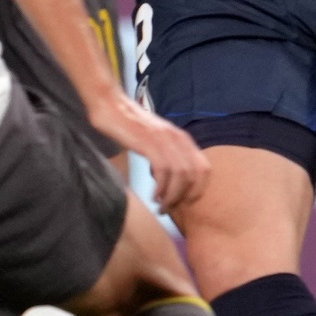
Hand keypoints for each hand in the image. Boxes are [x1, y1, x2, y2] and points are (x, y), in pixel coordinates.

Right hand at [89, 95, 210, 209]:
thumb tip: (172, 178)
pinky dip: (161, 188)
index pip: (204, 168)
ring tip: (161, 207)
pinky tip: (153, 196)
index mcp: (183, 138)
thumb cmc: (130, 126)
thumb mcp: (157, 139)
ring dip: (172, 196)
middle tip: (172, 208)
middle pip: (195, 175)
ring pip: (180, 175)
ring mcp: (165, 139)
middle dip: (185, 197)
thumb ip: (168, 153)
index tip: (186, 202)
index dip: (199, 189)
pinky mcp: (150, 142)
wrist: (112, 106)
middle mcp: (178, 138)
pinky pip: (164, 171)